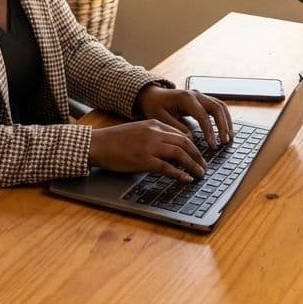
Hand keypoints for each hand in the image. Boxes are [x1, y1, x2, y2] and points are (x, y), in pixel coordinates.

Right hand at [88, 120, 206, 182]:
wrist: (98, 143)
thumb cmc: (115, 139)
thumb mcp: (138, 130)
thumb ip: (154, 135)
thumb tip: (171, 147)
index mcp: (154, 124)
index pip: (180, 134)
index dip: (193, 146)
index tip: (199, 155)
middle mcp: (154, 133)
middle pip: (184, 143)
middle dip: (198, 156)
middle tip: (204, 166)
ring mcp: (149, 146)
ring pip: (179, 154)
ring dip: (193, 165)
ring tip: (199, 174)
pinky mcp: (144, 160)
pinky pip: (167, 167)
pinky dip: (179, 174)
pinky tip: (186, 179)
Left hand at [136, 85, 232, 147]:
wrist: (152, 95)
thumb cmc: (155, 106)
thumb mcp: (160, 118)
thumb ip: (176, 128)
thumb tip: (192, 139)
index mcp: (185, 98)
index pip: (202, 115)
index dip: (209, 131)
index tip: (212, 145)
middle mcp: (195, 94)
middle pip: (216, 108)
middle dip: (223, 126)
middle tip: (225, 142)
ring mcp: (200, 95)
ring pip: (220, 106)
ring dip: (226, 122)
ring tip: (229, 138)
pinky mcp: (202, 100)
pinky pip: (217, 107)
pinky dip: (224, 118)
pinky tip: (226, 130)